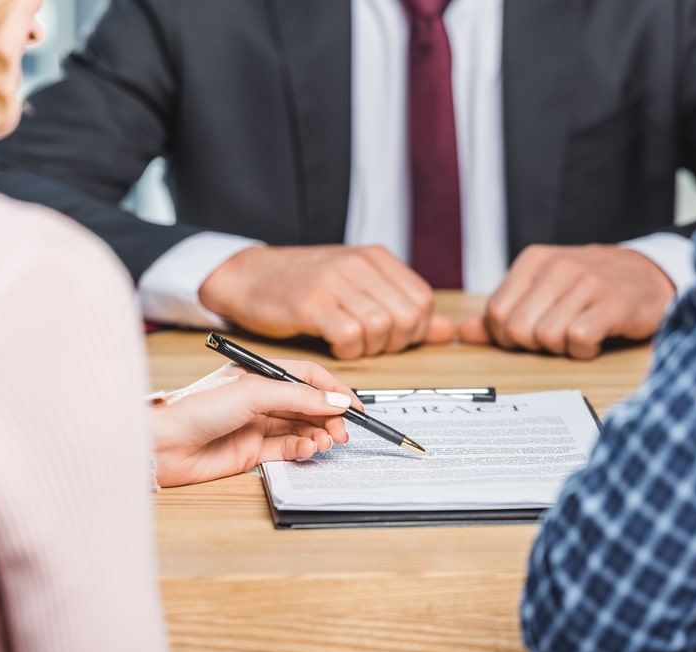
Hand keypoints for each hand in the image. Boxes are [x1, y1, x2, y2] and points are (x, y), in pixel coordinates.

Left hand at [149, 359, 357, 486]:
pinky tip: (309, 449)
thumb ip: (298, 398)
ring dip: (318, 434)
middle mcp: (260, 399)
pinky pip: (288, 448)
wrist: (162, 445)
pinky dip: (303, 449)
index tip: (353, 404)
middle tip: (342, 430)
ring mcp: (257, 425)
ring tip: (326, 442)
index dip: (332, 390)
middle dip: (329, 416)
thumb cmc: (194, 409)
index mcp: (259, 375)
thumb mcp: (253, 393)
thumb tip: (334, 402)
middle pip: (308, 405)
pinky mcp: (252, 451)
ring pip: (301, 428)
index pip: (307, 378)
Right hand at [199, 245, 456, 358]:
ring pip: (381, 328)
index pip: (423, 300)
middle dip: (394, 343)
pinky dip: (348, 351)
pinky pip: (350, 337)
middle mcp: (358, 264)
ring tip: (350, 343)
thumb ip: (402, 306)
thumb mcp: (358, 287)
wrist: (248, 276)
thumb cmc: (303, 284)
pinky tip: (335, 344)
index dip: (414, 329)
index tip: (391, 336)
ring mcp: (334, 281)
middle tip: (370, 343)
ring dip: (369, 348)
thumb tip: (447, 330)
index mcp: (375, 257)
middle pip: (407, 317)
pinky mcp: (311, 303)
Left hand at [458, 244, 674, 358]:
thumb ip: (502, 312)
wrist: (650, 276)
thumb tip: (464, 332)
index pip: (494, 313)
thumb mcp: (542, 291)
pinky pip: (578, 340)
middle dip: (533, 345)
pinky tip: (595, 338)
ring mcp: (587, 282)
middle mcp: (558, 266)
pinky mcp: (614, 303)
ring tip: (578, 332)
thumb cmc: (589, 288)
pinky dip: (584, 350)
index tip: (530, 334)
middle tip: (557, 335)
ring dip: (561, 348)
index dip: (507, 337)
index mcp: (533, 260)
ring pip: (546, 337)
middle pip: (517, 329)